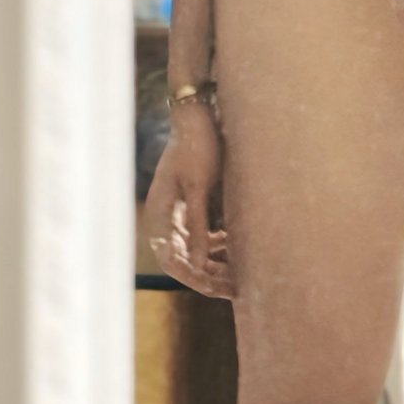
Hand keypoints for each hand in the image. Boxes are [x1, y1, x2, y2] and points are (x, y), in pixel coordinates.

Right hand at [142, 106, 236, 299]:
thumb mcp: (199, 185)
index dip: (196, 279)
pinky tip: (239, 245)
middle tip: (238, 288)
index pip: (174, 262)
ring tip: (243, 271)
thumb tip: (195, 265)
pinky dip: (219, 243)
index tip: (220, 290)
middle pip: (185, 260)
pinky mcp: (192, 204)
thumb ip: (197, 225)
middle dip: (210, 275)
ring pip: (196, 249)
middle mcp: (164, 218)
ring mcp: (177, 212)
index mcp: (160, 215)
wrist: (199, 113)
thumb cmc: (198, 146)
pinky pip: (204, 234)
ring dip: (217, 261)